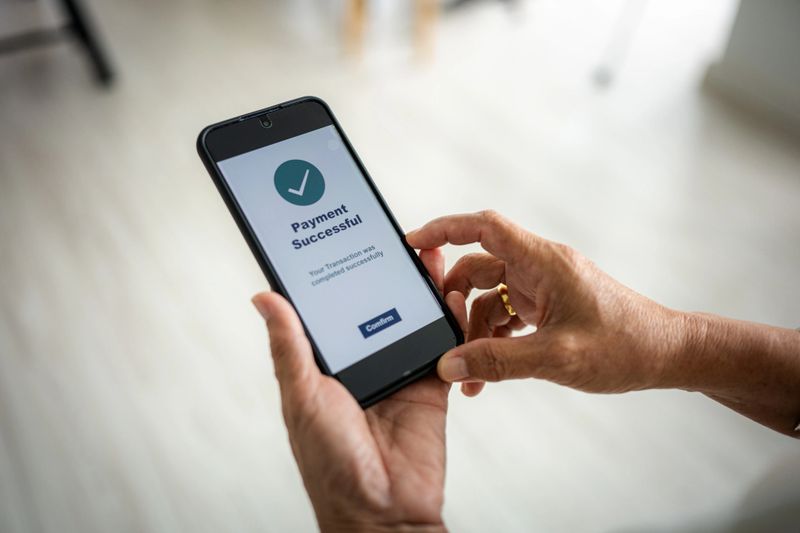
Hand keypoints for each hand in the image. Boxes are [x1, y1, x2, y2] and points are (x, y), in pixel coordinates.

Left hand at [252, 248, 466, 532]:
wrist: (382, 509)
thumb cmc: (330, 463)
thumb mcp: (302, 397)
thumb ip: (289, 347)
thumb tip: (263, 298)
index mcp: (326, 364)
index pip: (330, 308)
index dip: (335, 275)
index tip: (340, 240)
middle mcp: (362, 362)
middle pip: (377, 306)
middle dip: (386, 273)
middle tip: (392, 238)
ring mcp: (398, 370)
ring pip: (411, 318)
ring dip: (421, 289)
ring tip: (426, 254)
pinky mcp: (431, 384)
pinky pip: (443, 345)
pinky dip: (450, 320)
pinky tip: (452, 293)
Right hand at [407, 210, 685, 394]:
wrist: (666, 354)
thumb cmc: (625, 344)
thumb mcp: (556, 356)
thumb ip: (498, 360)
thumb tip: (449, 364)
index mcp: (543, 262)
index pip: (484, 228)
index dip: (445, 229)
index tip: (413, 244)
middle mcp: (540, 268)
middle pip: (478, 267)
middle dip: (453, 301)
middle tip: (437, 331)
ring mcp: (543, 288)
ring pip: (489, 298)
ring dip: (473, 332)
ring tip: (467, 372)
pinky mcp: (548, 308)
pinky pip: (506, 315)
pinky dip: (492, 340)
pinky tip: (485, 372)